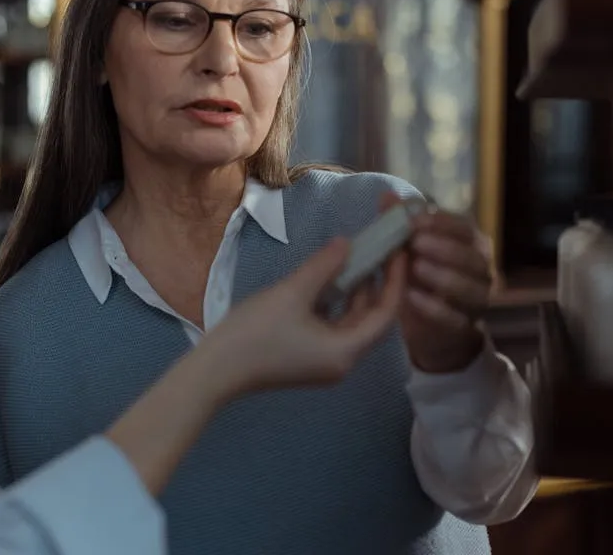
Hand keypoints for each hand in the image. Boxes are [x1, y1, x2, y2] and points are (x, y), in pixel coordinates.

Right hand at [200, 237, 406, 395]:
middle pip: (372, 318)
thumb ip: (324, 266)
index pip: (386, 313)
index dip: (395, 279)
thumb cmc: (255, 334)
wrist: (215, 371)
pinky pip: (334, 327)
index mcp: (346, 351)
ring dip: (356, 291)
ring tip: (356, 256)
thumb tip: (348, 242)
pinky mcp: (308, 358)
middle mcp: (343, 361)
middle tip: (380, 247)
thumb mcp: (291, 293)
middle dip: (378, 283)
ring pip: (352, 321)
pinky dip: (337, 303)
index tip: (397, 249)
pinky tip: (330, 278)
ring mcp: (325, 361)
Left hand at [380, 191, 494, 372]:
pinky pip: (455, 318)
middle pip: (471, 257)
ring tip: (416, 268)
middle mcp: (480, 270)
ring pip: (469, 288)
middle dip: (444, 248)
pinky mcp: (464, 326)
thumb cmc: (420, 276)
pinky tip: (412, 298)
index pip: (464, 228)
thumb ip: (399, 223)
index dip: (442, 222)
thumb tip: (387, 195)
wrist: (428, 324)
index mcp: (469, 244)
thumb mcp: (407, 249)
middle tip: (416, 242)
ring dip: (443, 276)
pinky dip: (434, 308)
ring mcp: (475, 300)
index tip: (414, 219)